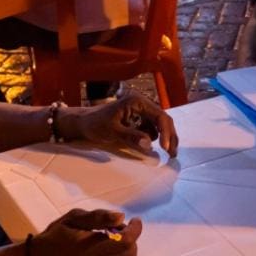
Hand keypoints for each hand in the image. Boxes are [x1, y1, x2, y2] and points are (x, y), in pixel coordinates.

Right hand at [31, 208, 141, 255]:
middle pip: (130, 253)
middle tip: (118, 229)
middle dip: (130, 239)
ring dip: (124, 250)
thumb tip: (121, 217)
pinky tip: (103, 253)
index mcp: (89, 250)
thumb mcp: (72, 219)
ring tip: (110, 240)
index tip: (134, 220)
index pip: (125, 241)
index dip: (135, 230)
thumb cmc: (54, 238)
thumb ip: (98, 217)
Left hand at [64, 91, 178, 156]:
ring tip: (166, 152)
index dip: (166, 132)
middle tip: (172, 154)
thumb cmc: (94, 125)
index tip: (166, 149)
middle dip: (169, 136)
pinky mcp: (138, 116)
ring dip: (164, 137)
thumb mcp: (112, 132)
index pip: (160, 116)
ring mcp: (140, 109)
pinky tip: (148, 144)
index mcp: (136, 101)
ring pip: (160, 123)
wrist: (83, 122)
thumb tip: (149, 144)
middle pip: (163, 119)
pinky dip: (154, 136)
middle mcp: (141, 102)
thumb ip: (131, 136)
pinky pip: (152, 126)